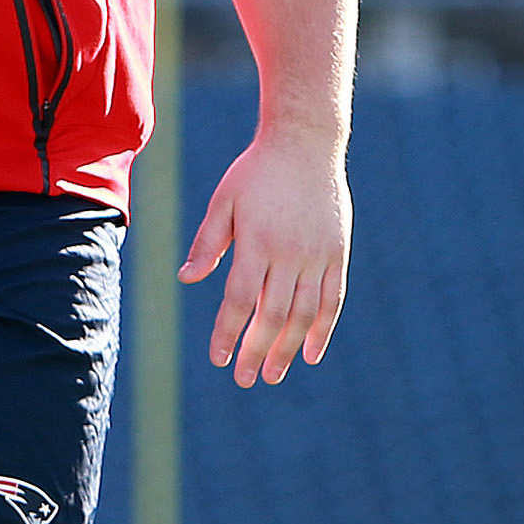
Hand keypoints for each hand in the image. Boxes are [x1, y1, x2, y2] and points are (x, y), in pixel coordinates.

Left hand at [179, 124, 350, 385]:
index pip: (239, 300)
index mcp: (256, 243)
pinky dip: (324, 329)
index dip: (228, 332)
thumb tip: (186, 279)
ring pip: (305, 314)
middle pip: (272, 315)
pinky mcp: (338, 253)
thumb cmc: (256, 172)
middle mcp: (289, 254)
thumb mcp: (223, 201)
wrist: (306, 143)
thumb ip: (207, 242)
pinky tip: (312, 353)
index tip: (218, 359)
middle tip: (245, 379)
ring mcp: (318, 255)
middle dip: (256, 351)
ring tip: (273, 374)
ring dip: (289, 349)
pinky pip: (333, 299)